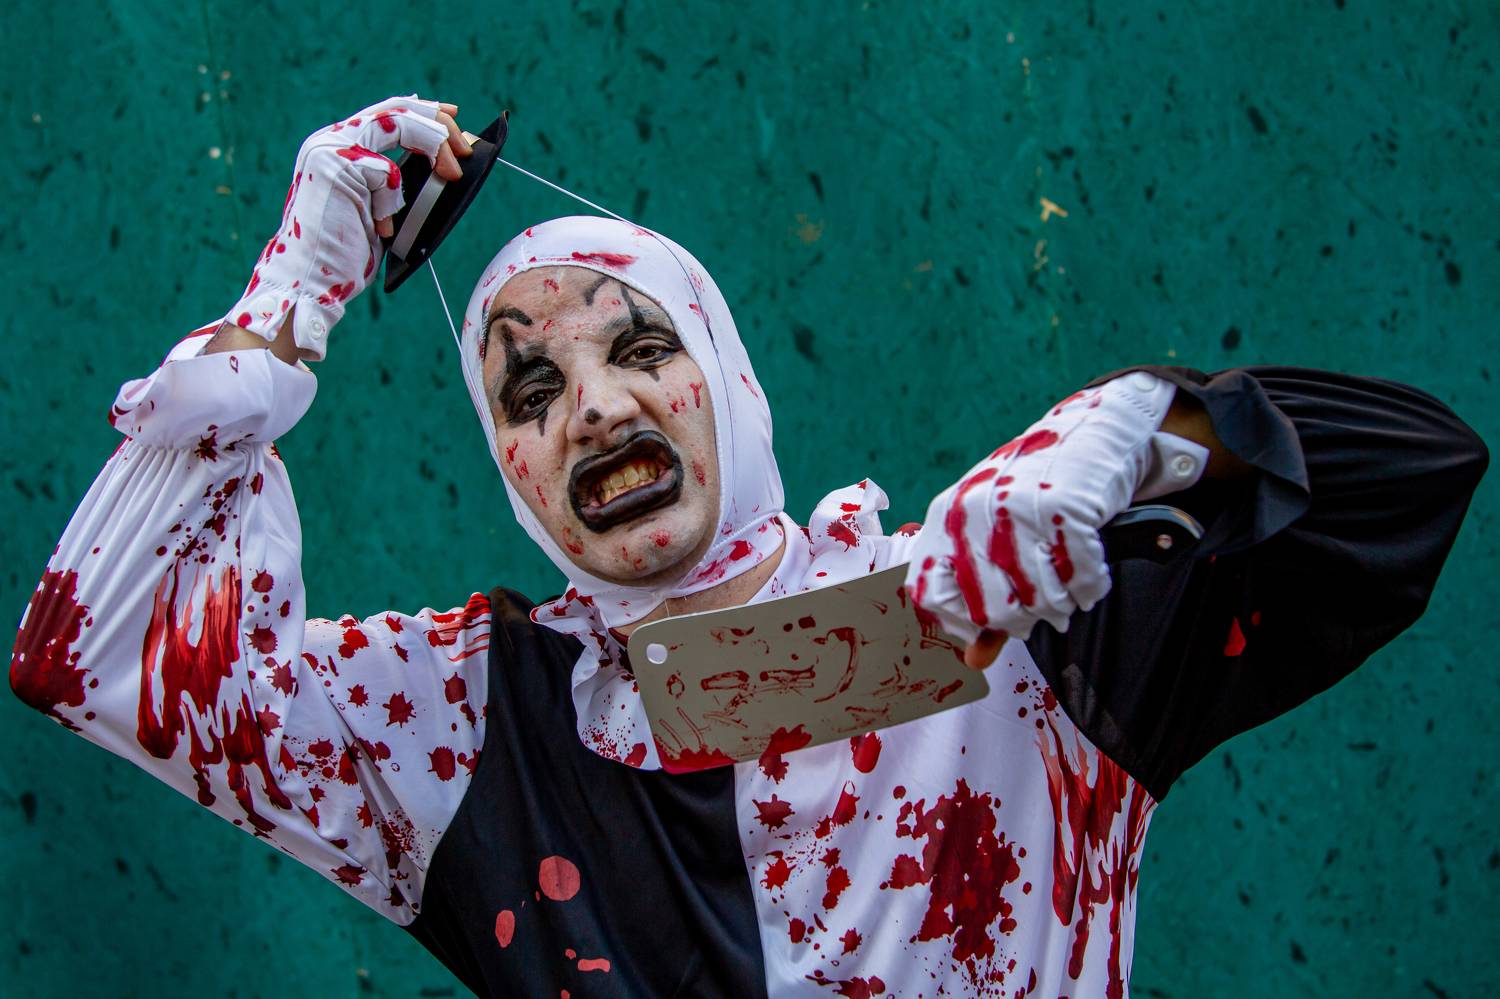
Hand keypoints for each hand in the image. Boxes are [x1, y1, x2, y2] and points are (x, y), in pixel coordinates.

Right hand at [220, 96, 472, 359]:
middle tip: (466, 148)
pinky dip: (392, 204)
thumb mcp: (380, 211)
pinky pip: (387, 173)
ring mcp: (330, 149)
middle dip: (439, 123)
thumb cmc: (345, 255)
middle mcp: (331, 140)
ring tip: (451, 175)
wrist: (309, 282)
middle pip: (396, 109)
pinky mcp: (334, 166)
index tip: (454, 116)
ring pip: (397, 125)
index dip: (423, 111)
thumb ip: (394, 185)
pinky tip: (381, 229)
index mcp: (339, 147)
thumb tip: (443, 166)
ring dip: (433, 147)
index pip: (386, 113)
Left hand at [904, 372, 1178, 667]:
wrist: (1085, 435)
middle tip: (1039, 609)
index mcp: (945, 517)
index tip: (989, 624)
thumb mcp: (992, 538)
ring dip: (1060, 606)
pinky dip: (1089, 588)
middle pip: (992, 609)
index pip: (930, 595)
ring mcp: (1018, 508)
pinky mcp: (1064, 507)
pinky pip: (1080, 579)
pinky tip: (1087, 579)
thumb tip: (973, 662)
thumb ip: (982, 601)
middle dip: (1023, 621)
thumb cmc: (1032, 497)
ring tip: (1065, 590)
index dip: (961, 624)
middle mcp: (973, 511)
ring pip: (1039, 599)